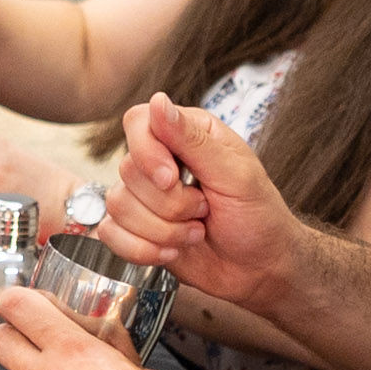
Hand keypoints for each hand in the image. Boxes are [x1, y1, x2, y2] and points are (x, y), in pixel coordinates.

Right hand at [100, 92, 301, 312]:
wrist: (260, 268)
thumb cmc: (258, 217)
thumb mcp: (236, 175)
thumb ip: (194, 139)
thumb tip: (158, 101)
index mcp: (187, 135)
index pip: (138, 122)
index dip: (147, 153)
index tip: (172, 179)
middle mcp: (160, 161)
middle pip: (127, 171)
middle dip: (169, 204)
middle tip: (204, 210)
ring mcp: (144, 197)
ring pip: (118, 205)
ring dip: (162, 230)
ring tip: (195, 233)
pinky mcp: (134, 229)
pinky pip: (110, 234)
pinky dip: (142, 250)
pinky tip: (172, 251)